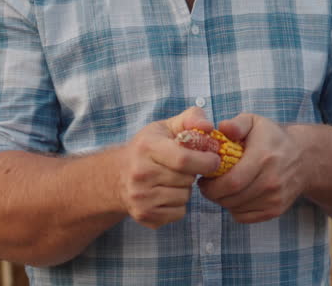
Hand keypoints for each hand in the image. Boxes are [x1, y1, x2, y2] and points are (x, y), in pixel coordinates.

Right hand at [115, 107, 221, 227]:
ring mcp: (140, 197)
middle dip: (193, 173)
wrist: (117, 175)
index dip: (205, 161)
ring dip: (185, 188)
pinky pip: (179, 212)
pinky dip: (179, 204)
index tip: (214, 159)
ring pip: (184, 197)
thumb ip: (192, 118)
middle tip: (185, 167)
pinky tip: (167, 193)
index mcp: (147, 147)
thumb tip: (209, 127)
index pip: (183, 159)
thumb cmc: (149, 146)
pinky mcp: (144, 214)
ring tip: (173, 179)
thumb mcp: (167, 126)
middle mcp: (140, 174)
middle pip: (186, 179)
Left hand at [198, 113, 310, 223]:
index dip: (211, 185)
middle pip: (231, 198)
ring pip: (236, 209)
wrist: (304, 157)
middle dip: (213, 194)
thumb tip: (222, 128)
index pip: (231, 182)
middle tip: (208, 185)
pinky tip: (236, 196)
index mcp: (263, 158)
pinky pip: (244, 217)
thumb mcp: (255, 122)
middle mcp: (271, 180)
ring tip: (222, 188)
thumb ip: (237, 124)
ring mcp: (275, 198)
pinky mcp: (276, 210)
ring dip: (223, 201)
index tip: (203, 179)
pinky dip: (234, 209)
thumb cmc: (272, 138)